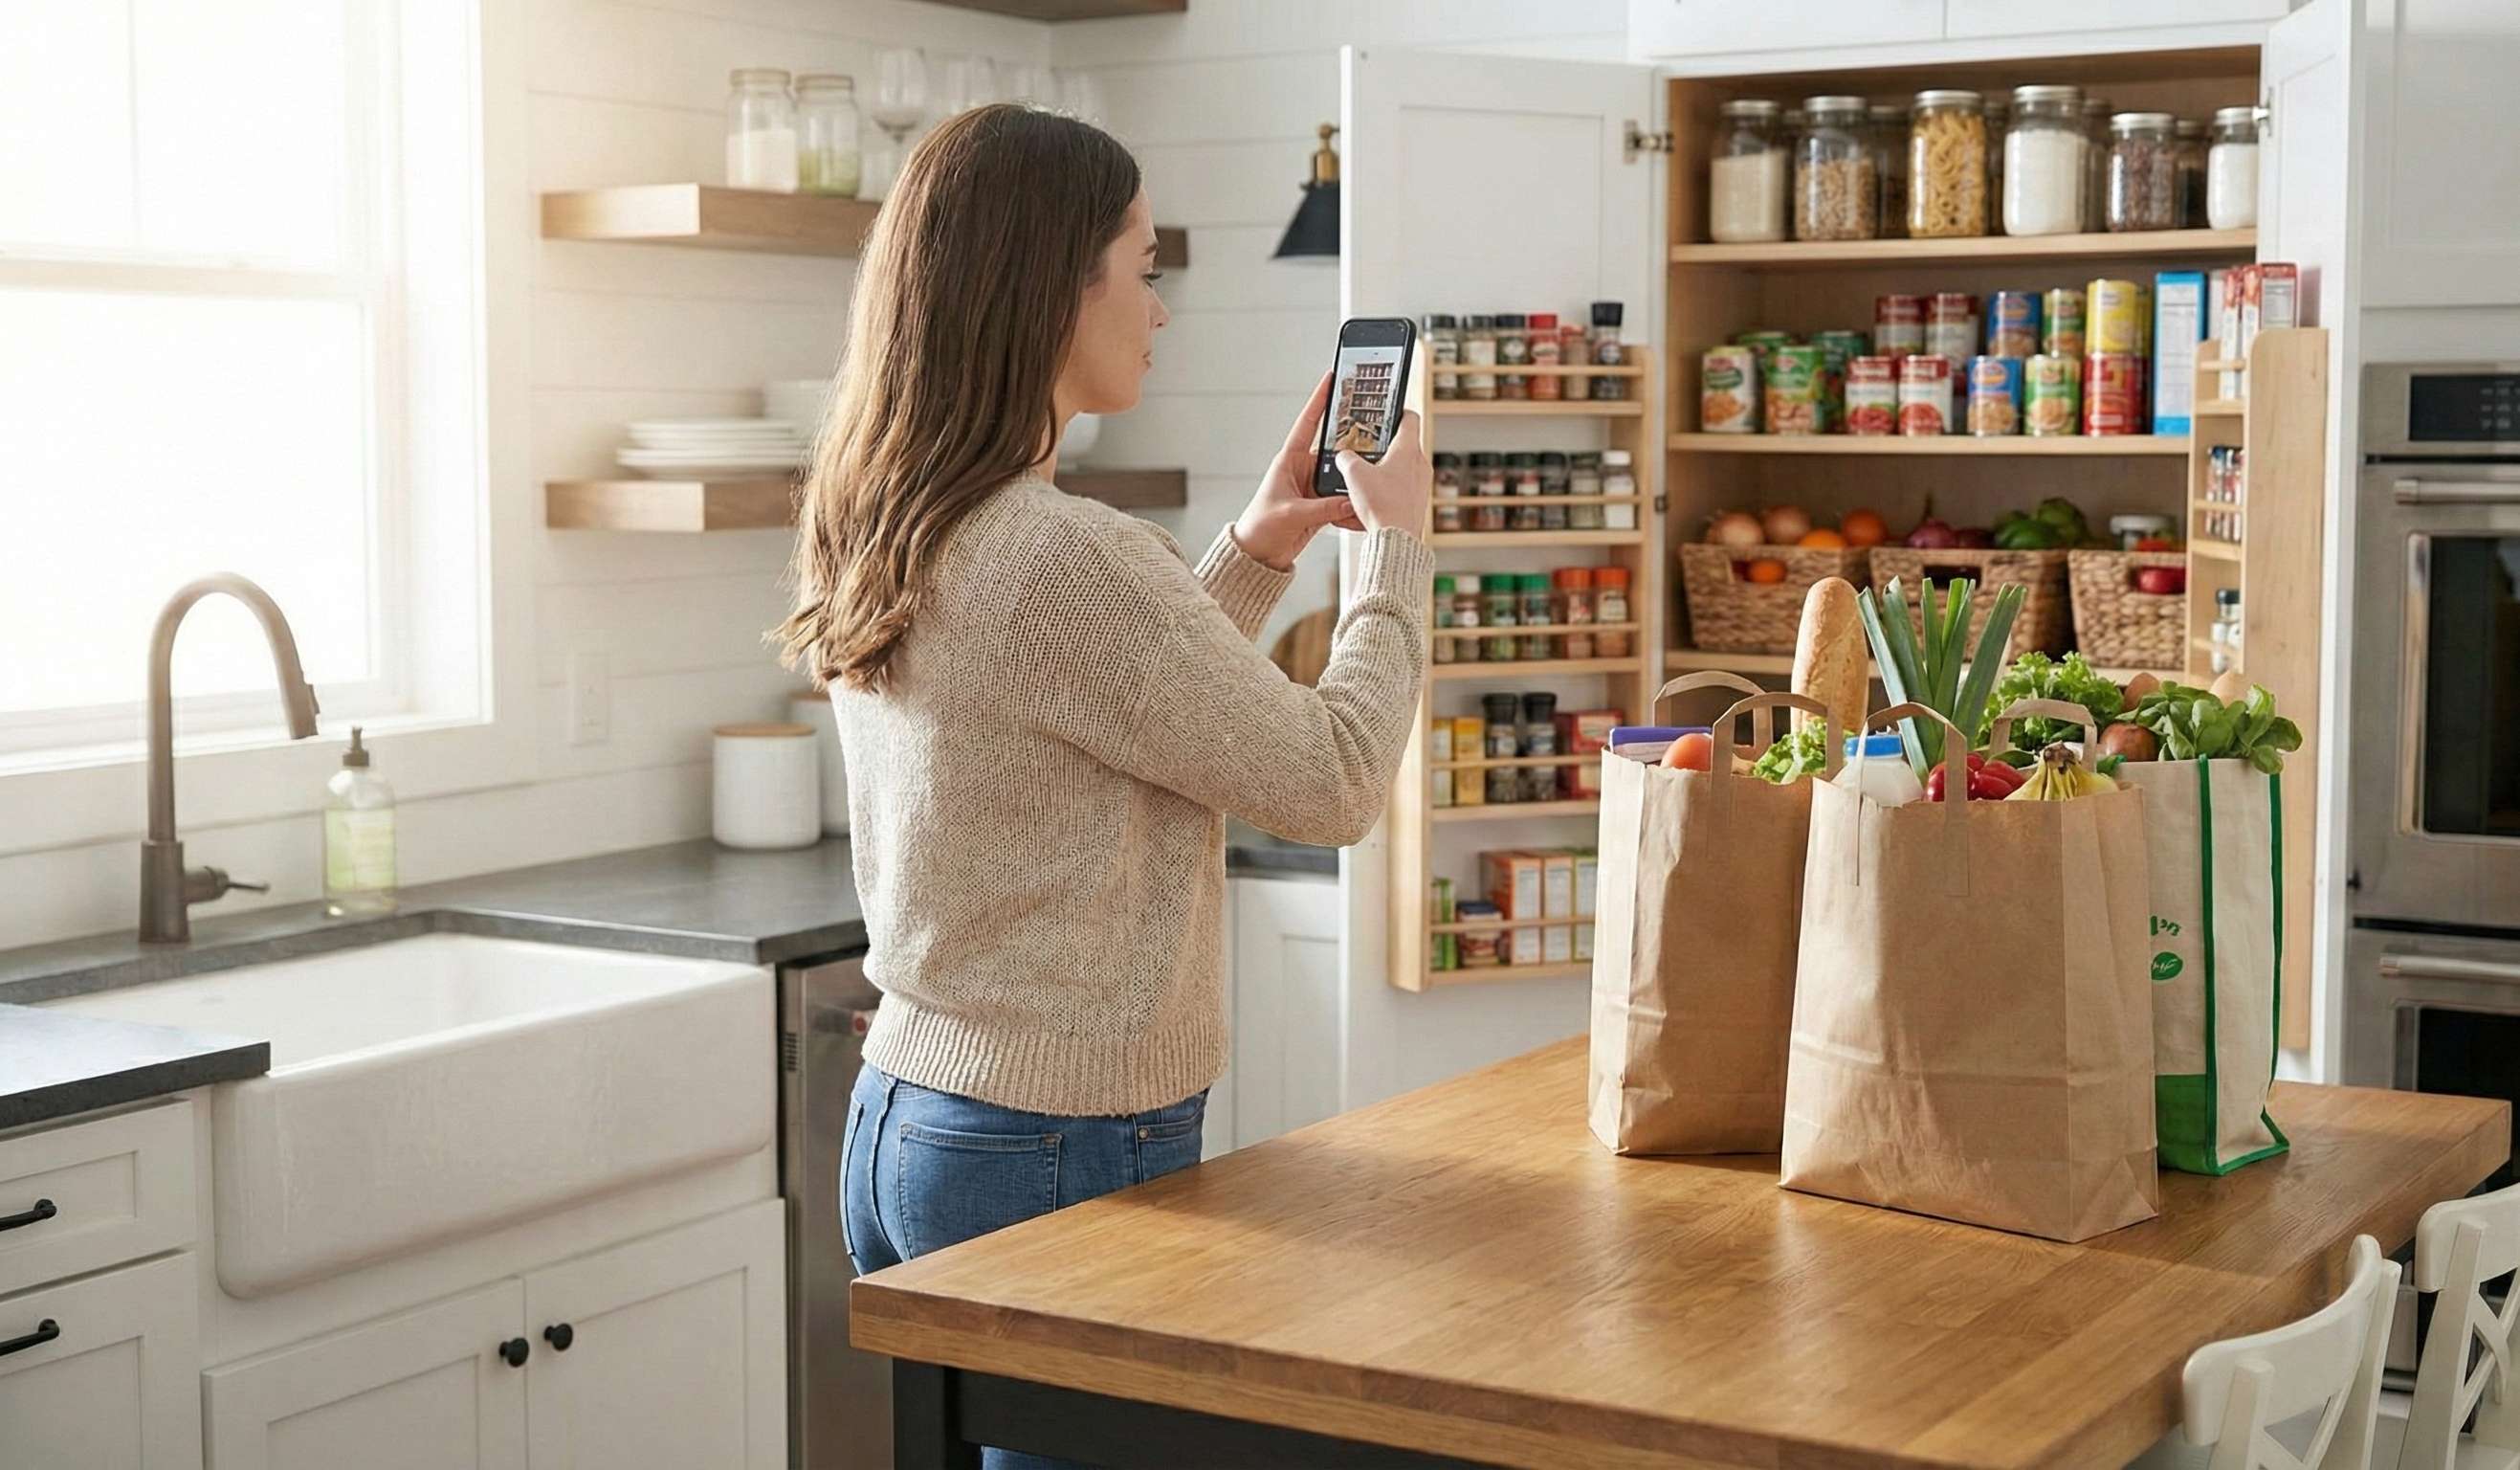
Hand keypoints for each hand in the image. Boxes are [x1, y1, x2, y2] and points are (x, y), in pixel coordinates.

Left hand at [1232, 371, 1362, 571]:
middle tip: (1376, 433)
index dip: (1319, 400)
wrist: (1258, 556)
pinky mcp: (1320, 506)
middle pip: (1334, 451)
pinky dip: (1353, 504)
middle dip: (1353, 445)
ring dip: (1355, 481)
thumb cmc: (1261, 528)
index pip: (1307, 423)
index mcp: (1289, 461)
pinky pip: (1343, 499)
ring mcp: (1313, 488)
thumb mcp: (1291, 514)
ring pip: (1342, 477)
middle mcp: (1303, 470)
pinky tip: (1364, 506)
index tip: (1331, 378)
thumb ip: (1322, 508)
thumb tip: (1351, 501)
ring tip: (1375, 478)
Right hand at [1336, 410, 1427, 536]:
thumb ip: (1346, 458)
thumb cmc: (1381, 504)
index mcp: (1408, 449)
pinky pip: (1401, 489)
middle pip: (1404, 444)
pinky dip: (1387, 490)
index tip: (1388, 414)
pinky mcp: (1417, 502)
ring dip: (1384, 470)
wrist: (1396, 539)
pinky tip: (1370, 499)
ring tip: (1365, 478)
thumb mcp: (1354, 474)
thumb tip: (1343, 457)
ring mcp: (1421, 484)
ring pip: (1402, 468)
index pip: (1410, 418)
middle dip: (1385, 446)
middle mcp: (1420, 464)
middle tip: (1368, 449)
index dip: (1398, 412)